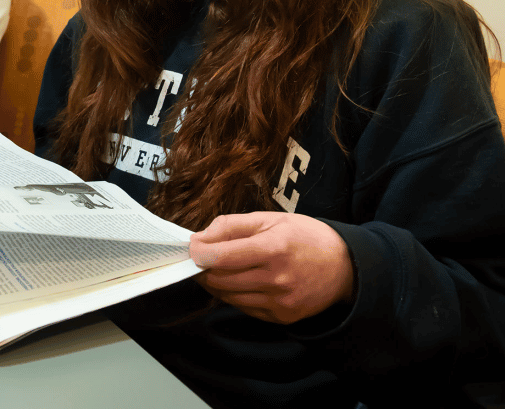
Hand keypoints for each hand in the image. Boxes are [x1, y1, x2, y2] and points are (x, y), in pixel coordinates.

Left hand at [189, 212, 353, 324]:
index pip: (221, 257)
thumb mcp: (270, 219)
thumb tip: (200, 237)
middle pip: (220, 279)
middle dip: (203, 268)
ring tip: (217, 268)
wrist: (345, 267)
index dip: (199, 252)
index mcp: (273, 248)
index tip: (191, 247)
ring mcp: (280, 302)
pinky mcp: (283, 317)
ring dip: (216, 283)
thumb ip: (231, 225)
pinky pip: (245, 308)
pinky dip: (234, 295)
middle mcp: (277, 279)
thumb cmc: (305, 237)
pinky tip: (239, 281)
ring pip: (229, 296)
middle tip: (199, 257)